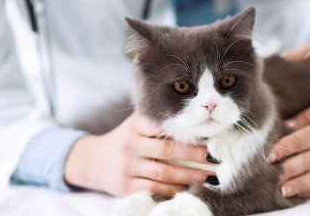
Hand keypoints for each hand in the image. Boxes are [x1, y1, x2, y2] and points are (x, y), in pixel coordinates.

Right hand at [64, 113, 215, 195]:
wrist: (93, 160)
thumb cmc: (127, 139)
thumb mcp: (137, 124)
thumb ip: (160, 120)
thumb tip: (199, 120)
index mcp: (136, 125)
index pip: (164, 126)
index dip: (187, 131)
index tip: (209, 136)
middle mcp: (130, 144)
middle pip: (168, 149)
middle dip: (195, 155)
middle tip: (216, 157)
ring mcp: (127, 166)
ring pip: (163, 171)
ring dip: (189, 175)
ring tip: (208, 175)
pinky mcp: (125, 185)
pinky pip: (154, 188)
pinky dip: (173, 188)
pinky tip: (187, 187)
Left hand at [269, 97, 309, 197]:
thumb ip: (308, 115)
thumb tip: (286, 125)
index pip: (301, 140)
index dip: (284, 148)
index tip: (270, 156)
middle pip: (306, 161)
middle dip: (287, 170)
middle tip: (270, 176)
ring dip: (297, 185)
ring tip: (282, 190)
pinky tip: (300, 193)